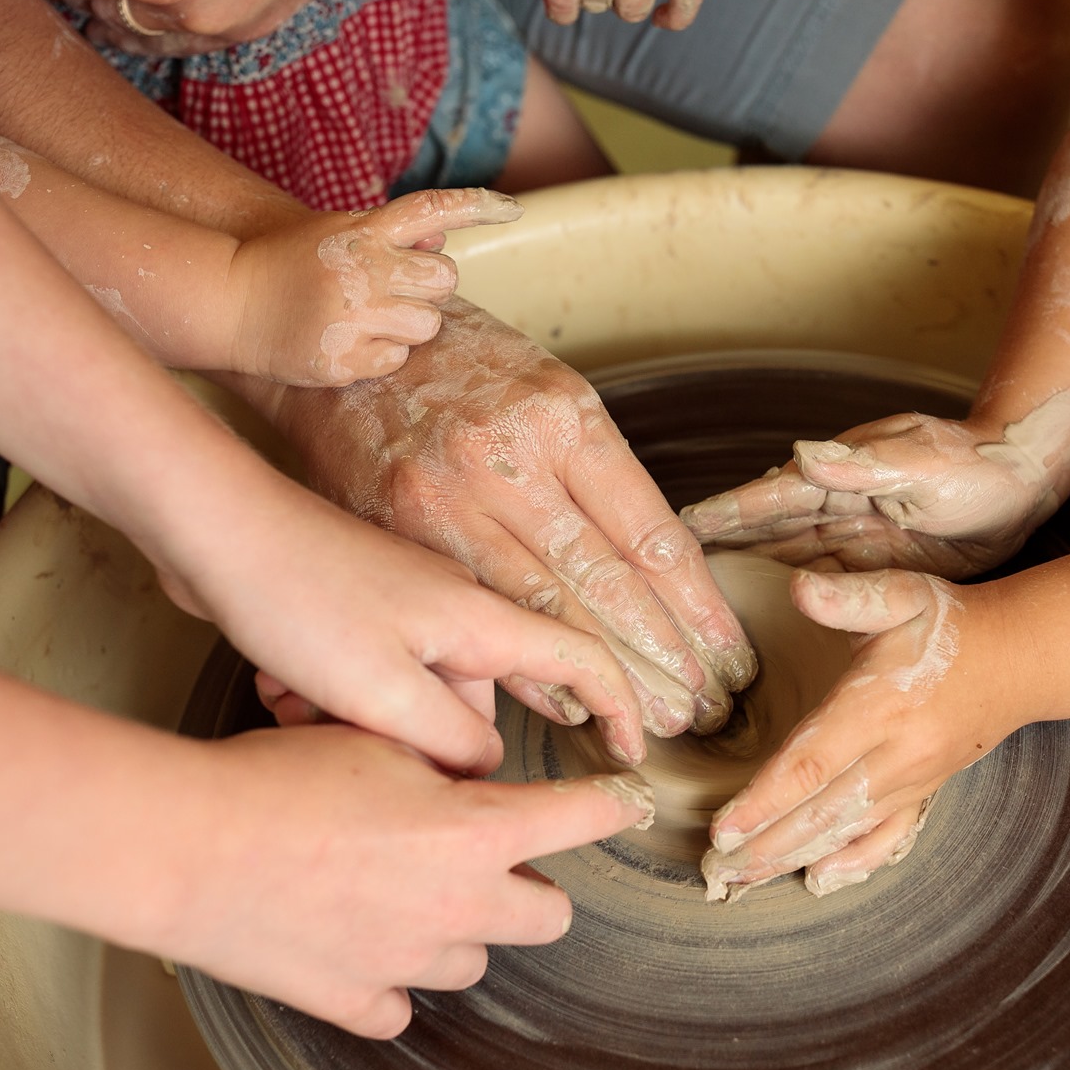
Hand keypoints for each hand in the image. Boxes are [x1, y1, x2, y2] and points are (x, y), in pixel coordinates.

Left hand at [149, 475, 644, 773]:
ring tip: (301, 708)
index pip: (579, 659)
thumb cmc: (295, 594)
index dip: (619, 705)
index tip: (636, 749)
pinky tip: (280, 691)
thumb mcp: (382, 691)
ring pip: (414, 699)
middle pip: (476, 703)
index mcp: (479, 619)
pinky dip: (332, 700)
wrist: (210, 528)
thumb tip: (482, 769)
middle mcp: (453, 609)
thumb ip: (450, 739)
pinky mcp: (358, 615)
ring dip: (365, 724)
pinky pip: (369, 680)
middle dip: (426, 743)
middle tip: (360, 746)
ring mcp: (405, 609)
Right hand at [153, 724, 655, 1036]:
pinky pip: (399, 1005)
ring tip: (409, 892)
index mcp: (475, 831)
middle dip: (532, 886)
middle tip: (494, 858)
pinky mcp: (354, 1000)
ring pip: (474, 960)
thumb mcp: (376, 738)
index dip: (611, 804)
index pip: (582, 817)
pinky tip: (362, 943)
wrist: (188, 847)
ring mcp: (408, 961)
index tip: (622, 801)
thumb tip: (464, 772)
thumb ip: (439, 762)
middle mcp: (458, 904)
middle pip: (548, 915)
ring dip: (458, 929)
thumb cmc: (274, 777)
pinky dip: (390, 980)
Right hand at [226, 189, 521, 385]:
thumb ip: (389, 235)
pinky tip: (345, 342)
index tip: (513, 208)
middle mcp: (361, 269)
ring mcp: (352, 315)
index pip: (430, 209)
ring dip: (406, 326)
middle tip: (389, 291)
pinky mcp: (342, 359)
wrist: (227, 302)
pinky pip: (396, 359)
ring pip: (427, 326)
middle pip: (444, 280)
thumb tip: (442, 238)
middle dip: (426, 289)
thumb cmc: (287, 265)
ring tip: (364, 318)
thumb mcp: (335, 234)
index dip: (476, 206)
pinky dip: (378, 354)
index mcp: (361, 231)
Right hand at [266, 301, 754, 738]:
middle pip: (607, 580)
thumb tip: (657, 571)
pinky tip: (570, 703)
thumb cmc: (461, 369)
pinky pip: (479, 614)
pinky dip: (526, 667)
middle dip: (664, 655)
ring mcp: (449, 500)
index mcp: (564, 418)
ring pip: (546, 608)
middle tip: (704, 708)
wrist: (341, 349)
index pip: (650, 533)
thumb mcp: (547, 390)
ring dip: (607, 675)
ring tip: (653, 720)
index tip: (728, 652)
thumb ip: (595, 475)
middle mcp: (509, 460)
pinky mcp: (403, 533)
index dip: (696, 605)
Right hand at [680, 413, 1058, 578]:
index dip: (721, 515)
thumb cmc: (977, 463)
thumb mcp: (924, 462)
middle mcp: (835, 507)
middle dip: (716, 555)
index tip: (674, 527)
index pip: (766, 498)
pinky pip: (820, 589)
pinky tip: (762, 627)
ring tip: (697, 612)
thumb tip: (800, 455)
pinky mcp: (873, 565)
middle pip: (762, 536)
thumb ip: (865, 463)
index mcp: (839, 476)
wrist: (1024, 479)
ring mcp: (851, 538)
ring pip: (783, 565)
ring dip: (745, 585)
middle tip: (662, 580)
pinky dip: (787, 604)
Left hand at [700, 569, 1020, 899]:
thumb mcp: (902, 595)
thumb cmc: (951, 623)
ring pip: (847, 831)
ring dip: (794, 857)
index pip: (812, 764)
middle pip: (821, 811)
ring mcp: (913, 779)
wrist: (1019, 658)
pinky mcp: (925, 792)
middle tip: (717, 867)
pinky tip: (820, 876)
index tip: (724, 827)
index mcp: (880, 706)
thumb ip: (849, 596)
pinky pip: (888, 838)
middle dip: (766, 843)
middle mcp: (897, 753)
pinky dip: (854, 862)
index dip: (765, 800)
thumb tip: (798, 588)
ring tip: (746, 878)